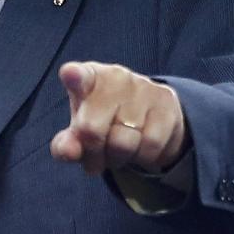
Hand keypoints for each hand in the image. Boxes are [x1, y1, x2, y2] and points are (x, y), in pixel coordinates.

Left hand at [50, 62, 186, 175]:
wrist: (149, 115)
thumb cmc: (103, 120)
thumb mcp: (80, 132)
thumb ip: (67, 144)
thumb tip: (68, 151)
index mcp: (88, 78)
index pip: (79, 76)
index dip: (73, 76)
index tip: (70, 74)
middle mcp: (115, 77)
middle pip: (93, 130)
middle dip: (93, 153)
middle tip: (97, 156)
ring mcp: (143, 87)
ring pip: (123, 144)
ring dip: (118, 159)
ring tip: (118, 153)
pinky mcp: (166, 102)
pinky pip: (150, 146)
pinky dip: (143, 158)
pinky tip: (140, 149)